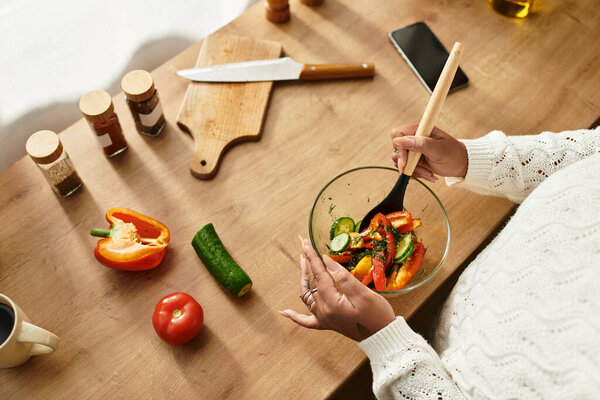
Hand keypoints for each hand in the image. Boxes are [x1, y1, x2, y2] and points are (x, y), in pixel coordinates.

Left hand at [280, 237, 394, 341]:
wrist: (383, 337)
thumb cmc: (377, 315)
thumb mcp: (363, 293)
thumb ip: (343, 277)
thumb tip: (326, 261)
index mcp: (331, 303)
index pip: (318, 274)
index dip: (312, 256)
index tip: (306, 242)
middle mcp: (323, 311)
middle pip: (311, 282)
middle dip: (307, 261)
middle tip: (302, 243)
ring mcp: (323, 318)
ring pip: (306, 295)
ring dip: (303, 278)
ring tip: (302, 261)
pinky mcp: (327, 324)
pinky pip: (306, 321)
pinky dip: (294, 316)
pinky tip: (284, 312)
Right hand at [391, 124, 467, 181]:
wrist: (462, 165)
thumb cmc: (454, 154)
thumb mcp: (438, 150)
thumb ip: (419, 144)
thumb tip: (398, 140)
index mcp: (420, 129)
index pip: (397, 134)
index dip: (399, 148)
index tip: (406, 161)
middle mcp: (415, 138)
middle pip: (397, 149)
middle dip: (407, 163)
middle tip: (420, 170)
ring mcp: (414, 149)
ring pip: (400, 161)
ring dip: (413, 170)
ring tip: (429, 173)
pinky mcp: (414, 159)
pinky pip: (406, 168)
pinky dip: (416, 173)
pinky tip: (429, 174)